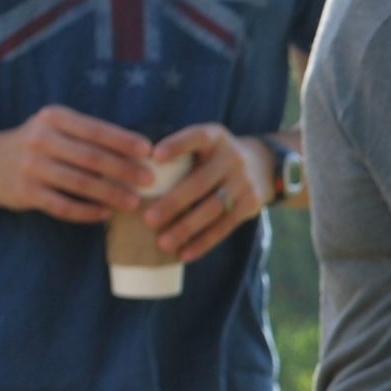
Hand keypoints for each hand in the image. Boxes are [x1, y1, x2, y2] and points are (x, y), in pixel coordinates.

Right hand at [0, 105, 156, 222]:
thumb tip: (143, 152)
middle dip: (125, 170)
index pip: (96, 130)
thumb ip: (90, 136)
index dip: (124, 141)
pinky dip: (87, 212)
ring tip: (135, 202)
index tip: (150, 151)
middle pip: (92, 157)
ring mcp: (31, 167)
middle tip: (150, 180)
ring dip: (111, 194)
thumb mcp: (57, 128)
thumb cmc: (40, 145)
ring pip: (80, 184)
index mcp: (54, 118)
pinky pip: (63, 206)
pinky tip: (106, 214)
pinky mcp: (25, 193)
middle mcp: (40, 139)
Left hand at [146, 126, 271, 261]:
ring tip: (163, 243)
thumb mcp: (203, 144)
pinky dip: (204, 242)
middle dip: (174, 202)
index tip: (155, 156)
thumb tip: (128, 175)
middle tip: (148, 220)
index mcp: (215, 137)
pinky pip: (225, 226)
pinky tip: (185, 253)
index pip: (196, 137)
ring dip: (187, 227)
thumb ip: (178, 153)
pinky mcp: (251, 204)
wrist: (262, 165)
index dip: (177, 145)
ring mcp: (244, 182)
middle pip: (200, 182)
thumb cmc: (213, 157)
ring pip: (213, 208)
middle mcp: (232, 157)